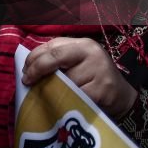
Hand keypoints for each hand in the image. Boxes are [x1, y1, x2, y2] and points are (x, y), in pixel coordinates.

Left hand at [22, 37, 137, 119]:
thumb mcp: (77, 63)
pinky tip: (65, 103)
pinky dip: (66, 101)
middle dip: (37, 70)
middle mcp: (92, 53)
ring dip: (52, 89)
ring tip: (50, 94)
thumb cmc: (92, 78)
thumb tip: (28, 68)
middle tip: (27, 81)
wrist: (122, 96)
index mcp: (83, 44)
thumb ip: (57, 60)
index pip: (52, 46)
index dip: (34, 58)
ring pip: (64, 80)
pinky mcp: (102, 90)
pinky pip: (75, 96)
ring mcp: (99, 71)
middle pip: (55, 57)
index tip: (25, 70)